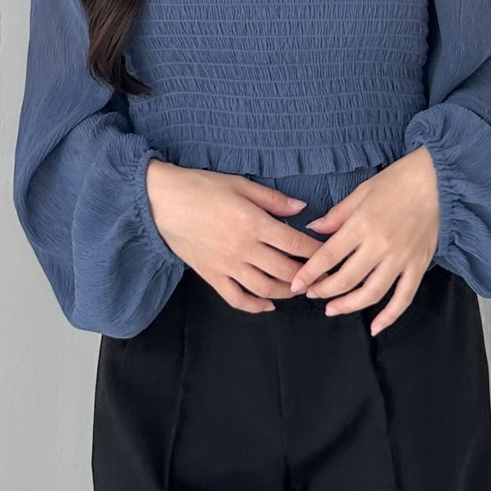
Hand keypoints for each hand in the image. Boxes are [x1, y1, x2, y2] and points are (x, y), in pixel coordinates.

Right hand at [146, 160, 321, 312]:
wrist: (161, 201)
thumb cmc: (201, 187)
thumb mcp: (240, 184)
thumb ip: (273, 199)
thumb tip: (301, 208)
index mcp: (253, 223)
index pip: (295, 243)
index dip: (316, 251)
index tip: (329, 254)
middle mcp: (243, 249)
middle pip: (286, 271)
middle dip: (308, 276)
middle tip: (322, 276)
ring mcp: (227, 266)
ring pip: (266, 289)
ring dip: (287, 292)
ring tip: (300, 288)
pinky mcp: (211, 276)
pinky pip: (237, 298)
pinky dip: (255, 306)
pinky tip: (268, 304)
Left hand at [288, 146, 440, 335]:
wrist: (437, 181)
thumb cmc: (397, 181)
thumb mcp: (361, 191)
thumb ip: (337, 215)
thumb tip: (313, 230)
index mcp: (362, 225)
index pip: (329, 256)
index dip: (309, 273)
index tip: (297, 284)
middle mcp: (380, 245)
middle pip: (346, 279)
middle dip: (324, 291)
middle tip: (312, 294)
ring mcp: (401, 259)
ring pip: (372, 293)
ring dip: (349, 305)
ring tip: (332, 309)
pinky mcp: (419, 266)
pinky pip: (404, 298)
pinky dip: (389, 316)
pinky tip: (375, 327)